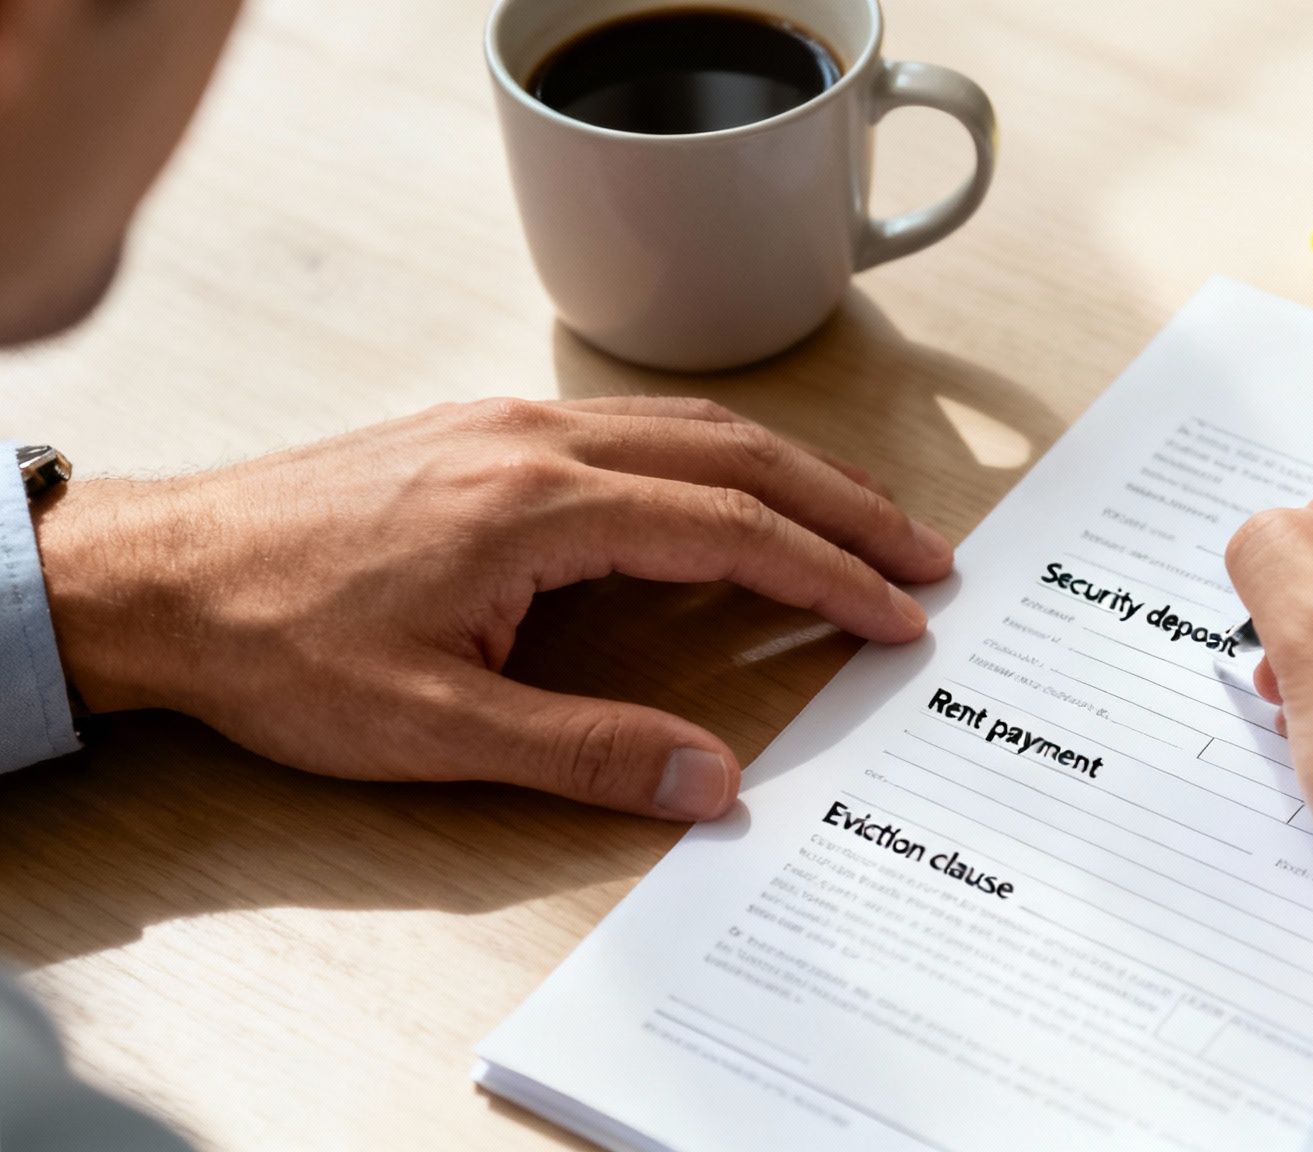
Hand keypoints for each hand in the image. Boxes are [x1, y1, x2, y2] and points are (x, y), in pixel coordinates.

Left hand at [31, 397, 953, 821]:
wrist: (160, 578)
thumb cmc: (280, 647)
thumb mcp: (434, 727)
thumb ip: (587, 751)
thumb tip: (714, 782)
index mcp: (540, 505)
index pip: (731, 529)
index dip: (829, 575)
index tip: (900, 612)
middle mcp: (539, 443)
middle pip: (738, 456)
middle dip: (846, 507)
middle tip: (927, 553)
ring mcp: (512, 426)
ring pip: (693, 427)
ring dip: (792, 472)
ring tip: (861, 519)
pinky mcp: (487, 433)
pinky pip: (640, 424)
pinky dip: (722, 455)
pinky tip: (737, 487)